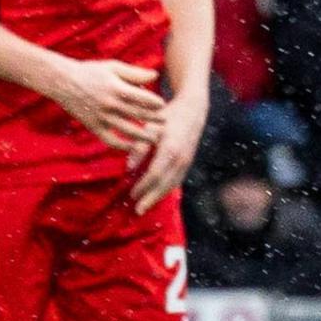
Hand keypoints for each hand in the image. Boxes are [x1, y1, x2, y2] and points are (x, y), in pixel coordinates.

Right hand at [46, 56, 166, 154]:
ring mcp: (102, 117)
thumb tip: (156, 75)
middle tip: (164, 123)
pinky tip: (132, 147)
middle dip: (154, 120)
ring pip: (128, 131)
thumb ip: (135, 73)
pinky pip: (110, 140)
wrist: (63, 82)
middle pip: (138, 115)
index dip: (155, 103)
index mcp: (117, 88)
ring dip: (143, 136)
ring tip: (154, 139)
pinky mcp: (93, 127)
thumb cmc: (91, 71)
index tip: (163, 106)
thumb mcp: (113, 67)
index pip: (143, 98)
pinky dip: (122, 146)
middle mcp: (110, 104)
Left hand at [128, 80, 208, 210]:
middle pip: (164, 185)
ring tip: (144, 207)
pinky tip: (156, 195)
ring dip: (158, 197)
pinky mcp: (188, 162)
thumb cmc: (166, 115)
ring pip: (172, 185)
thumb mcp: (150, 126)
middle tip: (138, 211)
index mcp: (170, 149)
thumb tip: (128, 168)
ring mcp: (187, 162)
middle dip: (151, 199)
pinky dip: (166, 190)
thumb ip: (139, 147)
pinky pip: (177, 180)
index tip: (131, 195)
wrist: (192, 109)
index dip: (143, 186)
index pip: (155, 174)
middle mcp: (181, 159)